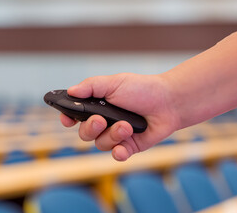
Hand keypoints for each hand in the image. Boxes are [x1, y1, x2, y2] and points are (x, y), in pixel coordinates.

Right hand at [60, 73, 179, 160]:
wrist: (169, 102)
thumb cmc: (142, 89)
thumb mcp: (114, 82)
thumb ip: (91, 86)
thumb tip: (71, 91)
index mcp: (96, 105)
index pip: (75, 115)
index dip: (68, 118)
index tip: (67, 119)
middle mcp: (103, 122)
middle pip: (84, 133)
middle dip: (91, 128)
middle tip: (101, 119)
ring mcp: (115, 135)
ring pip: (100, 144)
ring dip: (112, 136)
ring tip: (127, 126)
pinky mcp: (129, 146)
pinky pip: (117, 155)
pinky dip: (118, 153)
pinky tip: (122, 148)